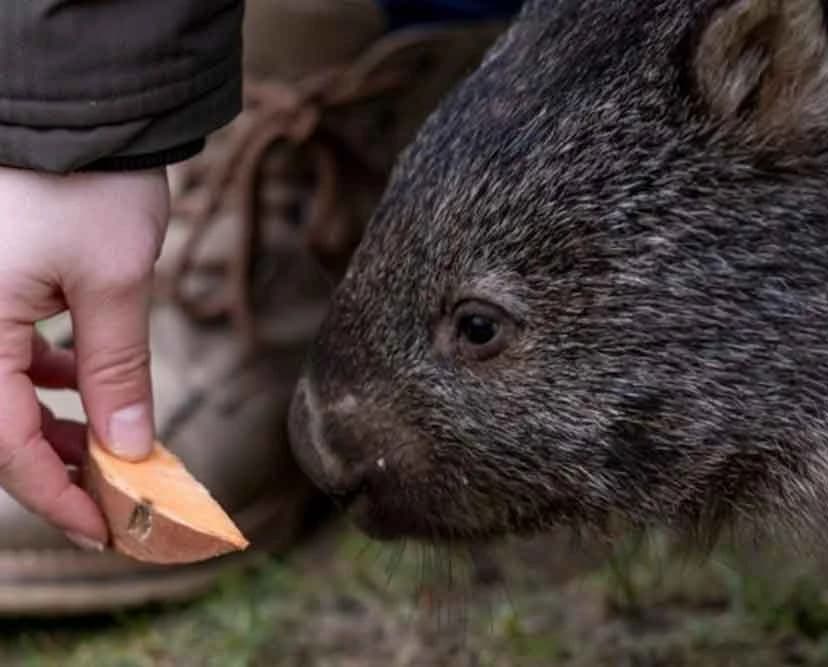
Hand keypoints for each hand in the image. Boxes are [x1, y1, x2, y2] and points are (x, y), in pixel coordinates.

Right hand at [0, 166, 168, 548]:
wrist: (79, 108)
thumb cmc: (89, 184)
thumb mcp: (113, 285)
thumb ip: (117, 372)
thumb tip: (129, 448)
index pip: (6, 445)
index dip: (57, 496)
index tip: (106, 529)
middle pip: (3, 425)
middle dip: (61, 467)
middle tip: (119, 495)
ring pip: (7, 392)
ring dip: (60, 424)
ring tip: (114, 446)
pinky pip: (11, 353)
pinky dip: (52, 377)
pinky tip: (87, 382)